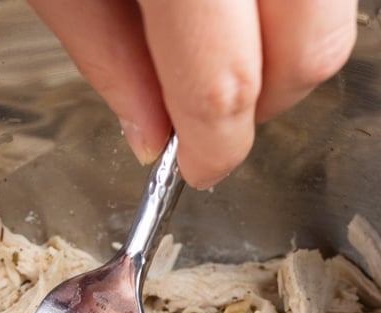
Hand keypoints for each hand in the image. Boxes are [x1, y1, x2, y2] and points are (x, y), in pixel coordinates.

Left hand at [27, 0, 357, 188]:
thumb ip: (108, 55)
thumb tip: (153, 135)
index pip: (224, 81)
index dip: (213, 144)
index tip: (197, 169)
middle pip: (311, 51)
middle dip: (265, 104)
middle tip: (211, 114)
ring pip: (332, 15)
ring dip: (281, 55)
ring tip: (216, 49)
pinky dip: (284, 13)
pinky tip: (231, 8)